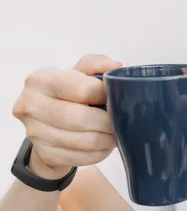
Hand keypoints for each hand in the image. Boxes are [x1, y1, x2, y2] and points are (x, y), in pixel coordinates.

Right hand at [12, 54, 122, 178]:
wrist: (47, 120)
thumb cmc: (68, 90)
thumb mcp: (80, 71)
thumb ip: (96, 64)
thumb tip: (114, 67)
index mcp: (40, 80)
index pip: (82, 89)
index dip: (105, 94)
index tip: (115, 97)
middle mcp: (30, 105)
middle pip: (81, 118)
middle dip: (107, 122)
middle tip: (121, 122)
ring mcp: (34, 132)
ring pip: (82, 141)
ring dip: (105, 140)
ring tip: (115, 134)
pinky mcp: (43, 153)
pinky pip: (78, 157)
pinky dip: (97, 153)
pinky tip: (104, 146)